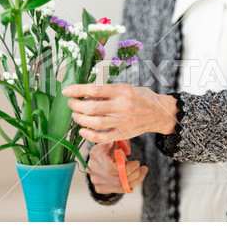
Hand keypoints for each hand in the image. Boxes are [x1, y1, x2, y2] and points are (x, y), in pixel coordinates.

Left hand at [62, 83, 177, 143]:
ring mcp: (123, 121)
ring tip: (75, 115)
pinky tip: (82, 131)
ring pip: (95, 122)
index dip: (78, 90)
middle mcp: (122, 106)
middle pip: (92, 107)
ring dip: (81, 119)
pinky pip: (103, 137)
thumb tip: (84, 94)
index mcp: (122, 91)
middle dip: (76, 105)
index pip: (95, 89)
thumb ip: (107, 92)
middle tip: (70, 103)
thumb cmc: (141, 97)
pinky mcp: (123, 134)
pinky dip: (90, 136)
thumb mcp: (126, 88)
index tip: (66, 91)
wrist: (160, 113)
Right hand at [87, 143, 147, 193]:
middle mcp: (92, 169)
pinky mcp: (99, 188)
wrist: (101, 156)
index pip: (112, 168)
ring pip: (119, 186)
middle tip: (143, 168)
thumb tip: (127, 138)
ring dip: (134, 180)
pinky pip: (117, 190)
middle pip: (116, 179)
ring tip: (142, 172)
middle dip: (134, 175)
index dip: (127, 168)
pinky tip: (135, 178)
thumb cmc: (111, 147)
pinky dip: (129, 185)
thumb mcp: (115, 140)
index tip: (137, 163)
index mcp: (96, 154)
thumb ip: (120, 141)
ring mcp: (95, 180)